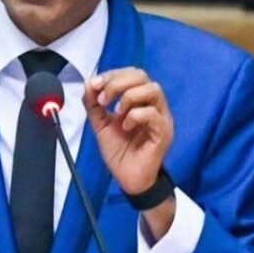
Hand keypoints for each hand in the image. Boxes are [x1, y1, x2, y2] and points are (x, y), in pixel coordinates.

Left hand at [84, 67, 175, 238]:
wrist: (128, 178)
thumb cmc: (119, 151)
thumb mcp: (100, 124)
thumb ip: (93, 104)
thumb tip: (89, 82)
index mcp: (140, 100)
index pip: (131, 74)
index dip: (112, 75)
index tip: (94, 85)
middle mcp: (153, 105)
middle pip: (142, 76)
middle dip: (118, 83)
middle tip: (103, 100)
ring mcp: (161, 117)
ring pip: (153, 89)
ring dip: (129, 96)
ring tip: (116, 112)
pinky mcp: (164, 133)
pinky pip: (154, 114)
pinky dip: (135, 116)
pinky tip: (126, 127)